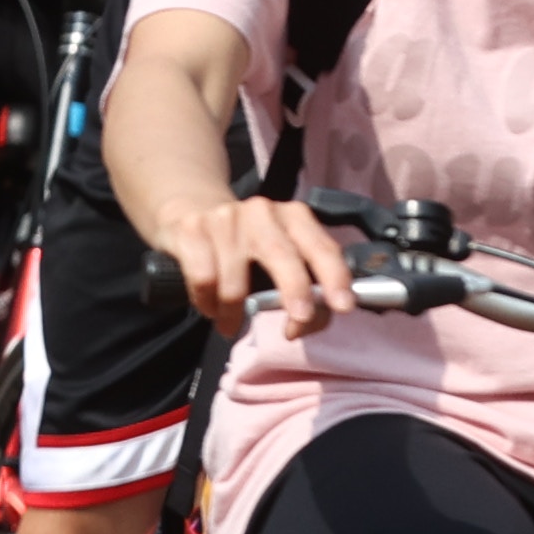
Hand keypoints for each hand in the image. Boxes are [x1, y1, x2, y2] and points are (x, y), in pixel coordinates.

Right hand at [153, 191, 359, 342]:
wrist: (190, 210)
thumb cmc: (244, 244)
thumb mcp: (279, 254)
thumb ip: (301, 283)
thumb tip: (305, 323)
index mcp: (294, 217)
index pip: (321, 247)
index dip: (335, 277)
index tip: (343, 306)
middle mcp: (262, 212)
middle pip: (282, 255)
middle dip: (295, 292)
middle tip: (297, 324)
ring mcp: (225, 219)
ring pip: (235, 281)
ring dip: (233, 314)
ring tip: (230, 324)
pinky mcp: (193, 230)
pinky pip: (204, 280)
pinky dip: (207, 303)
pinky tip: (210, 306)